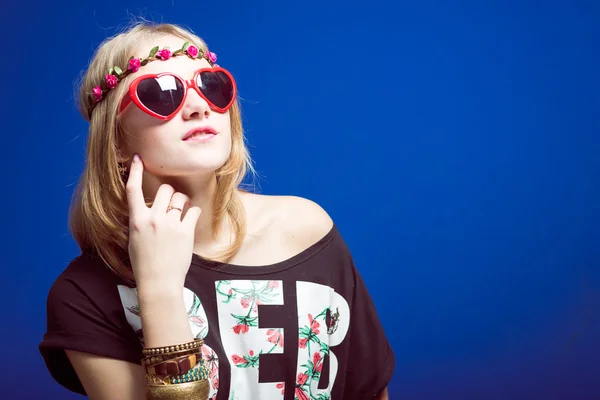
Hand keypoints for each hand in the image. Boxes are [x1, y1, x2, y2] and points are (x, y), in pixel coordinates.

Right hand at [125, 154, 201, 290]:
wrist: (158, 282)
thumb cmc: (145, 263)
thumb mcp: (134, 239)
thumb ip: (140, 220)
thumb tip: (147, 207)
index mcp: (136, 220)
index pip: (132, 190)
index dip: (134, 171)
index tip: (138, 158)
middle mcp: (152, 219)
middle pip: (164, 189)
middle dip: (170, 194)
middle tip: (172, 205)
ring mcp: (170, 225)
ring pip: (180, 198)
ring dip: (183, 202)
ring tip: (182, 214)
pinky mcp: (185, 231)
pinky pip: (194, 211)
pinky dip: (194, 213)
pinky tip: (190, 221)